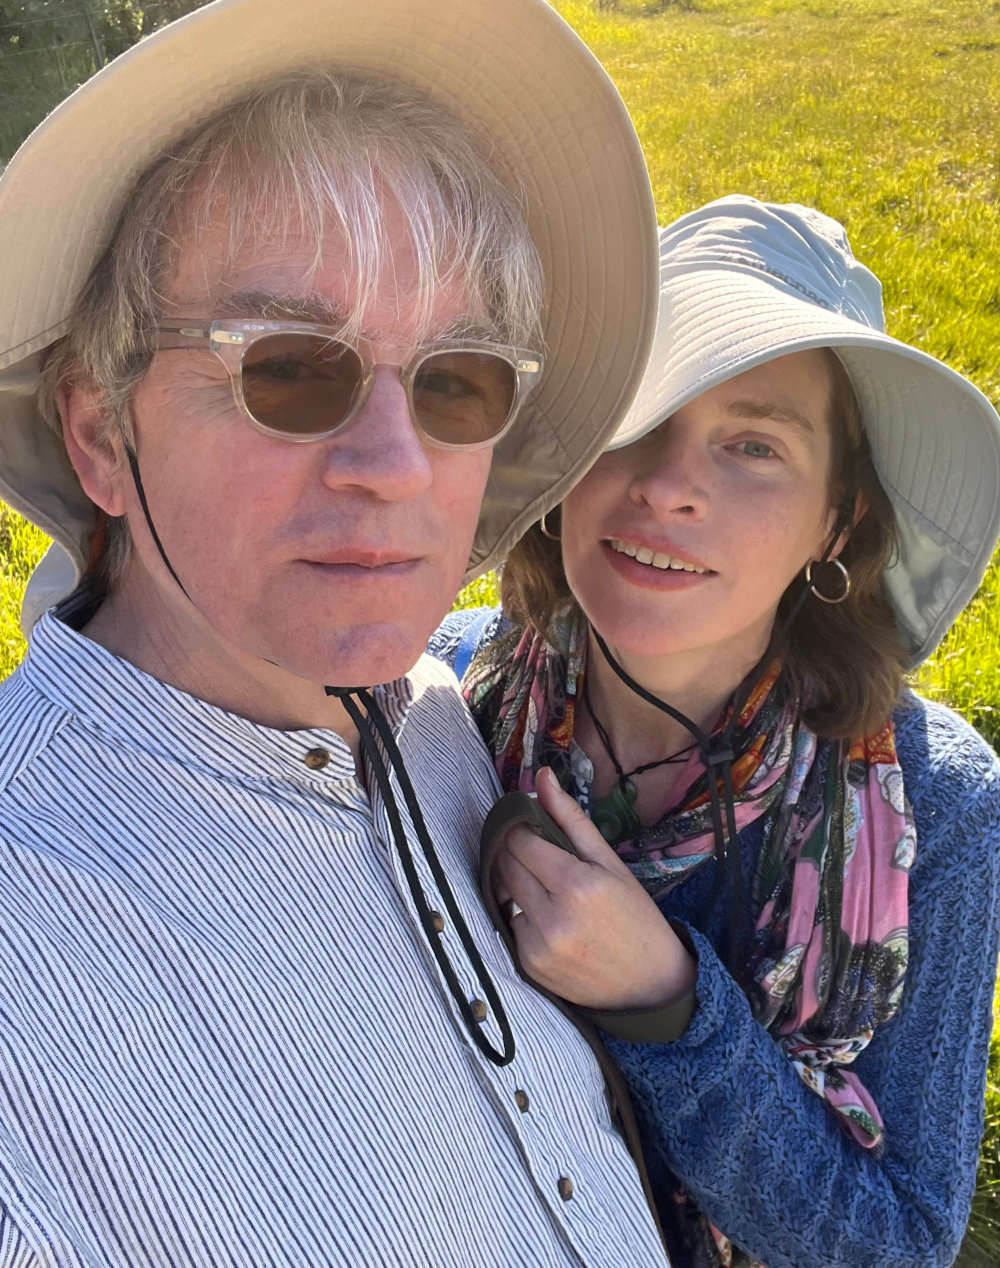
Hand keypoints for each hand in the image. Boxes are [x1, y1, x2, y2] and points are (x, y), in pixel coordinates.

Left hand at [492, 767, 696, 1010]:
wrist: (651, 985)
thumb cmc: (636, 917)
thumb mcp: (610, 863)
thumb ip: (570, 819)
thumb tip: (541, 776)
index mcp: (577, 884)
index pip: (520, 840)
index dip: (522, 829)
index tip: (533, 828)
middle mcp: (553, 916)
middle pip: (505, 865)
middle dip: (515, 853)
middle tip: (538, 854)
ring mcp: (537, 945)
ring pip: (502, 894)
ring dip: (517, 884)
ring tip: (548, 889)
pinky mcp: (528, 966)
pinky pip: (510, 924)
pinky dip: (521, 916)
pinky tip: (550, 920)